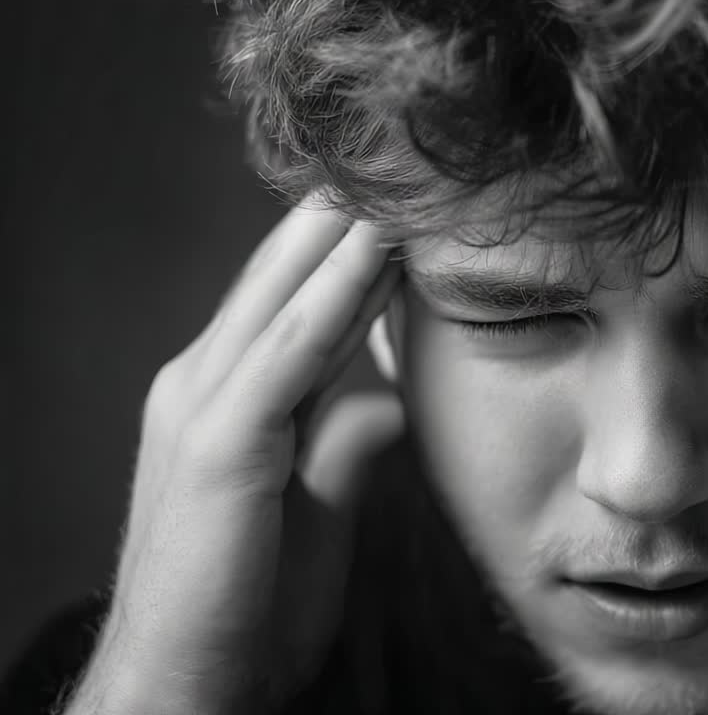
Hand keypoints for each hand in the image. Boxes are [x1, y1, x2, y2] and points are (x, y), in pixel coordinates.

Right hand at [67, 199, 403, 713]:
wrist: (186, 683)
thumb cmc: (250, 599)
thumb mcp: (315, 501)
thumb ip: (345, 439)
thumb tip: (391, 394)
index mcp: (224, 395)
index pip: (289, 299)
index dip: (345, 247)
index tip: (407, 199)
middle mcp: (201, 382)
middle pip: (279, 277)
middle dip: (341, 219)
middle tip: (405, 159)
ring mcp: (202, 408)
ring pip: (280, 297)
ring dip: (340, 233)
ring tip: (397, 173)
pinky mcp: (219, 446)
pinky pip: (285, 354)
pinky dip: (328, 297)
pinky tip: (370, 250)